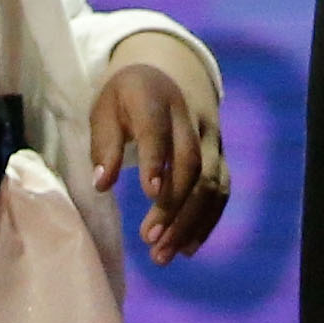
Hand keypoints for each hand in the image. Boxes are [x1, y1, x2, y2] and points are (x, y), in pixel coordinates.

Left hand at [89, 36, 230, 262]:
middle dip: (173, 205)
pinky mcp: (220, 154)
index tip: (149, 193)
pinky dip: (207, 220)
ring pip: (211, 181)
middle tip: (149, 240)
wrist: (170, 68)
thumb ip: (104, 144)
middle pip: (192, 162)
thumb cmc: (128, 97)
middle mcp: (190, 116)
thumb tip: (101, 184)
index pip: (159, 129)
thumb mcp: (105, 107)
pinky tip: (187, 248)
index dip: (157, 159)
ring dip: (190, 221)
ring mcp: (210, 136)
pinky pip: (222, 189)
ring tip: (163, 255)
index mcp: (155, 98)